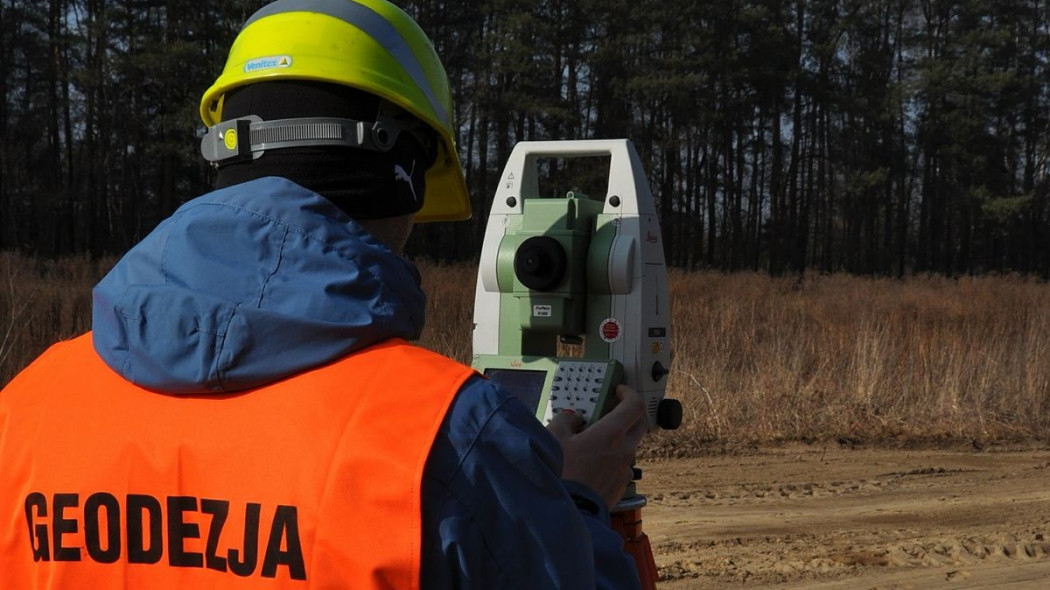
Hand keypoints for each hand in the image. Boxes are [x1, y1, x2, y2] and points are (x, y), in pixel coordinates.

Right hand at [546, 384, 649, 508]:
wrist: (569, 511)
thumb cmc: (561, 474)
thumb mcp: (554, 437)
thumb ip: (565, 419)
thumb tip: (573, 417)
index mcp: (610, 434)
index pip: (634, 405)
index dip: (629, 393)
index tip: (619, 390)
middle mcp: (624, 450)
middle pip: (639, 424)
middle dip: (629, 413)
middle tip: (613, 410)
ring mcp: (624, 469)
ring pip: (630, 446)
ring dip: (618, 438)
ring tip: (594, 441)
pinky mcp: (621, 486)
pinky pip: (621, 465)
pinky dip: (612, 459)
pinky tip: (593, 464)